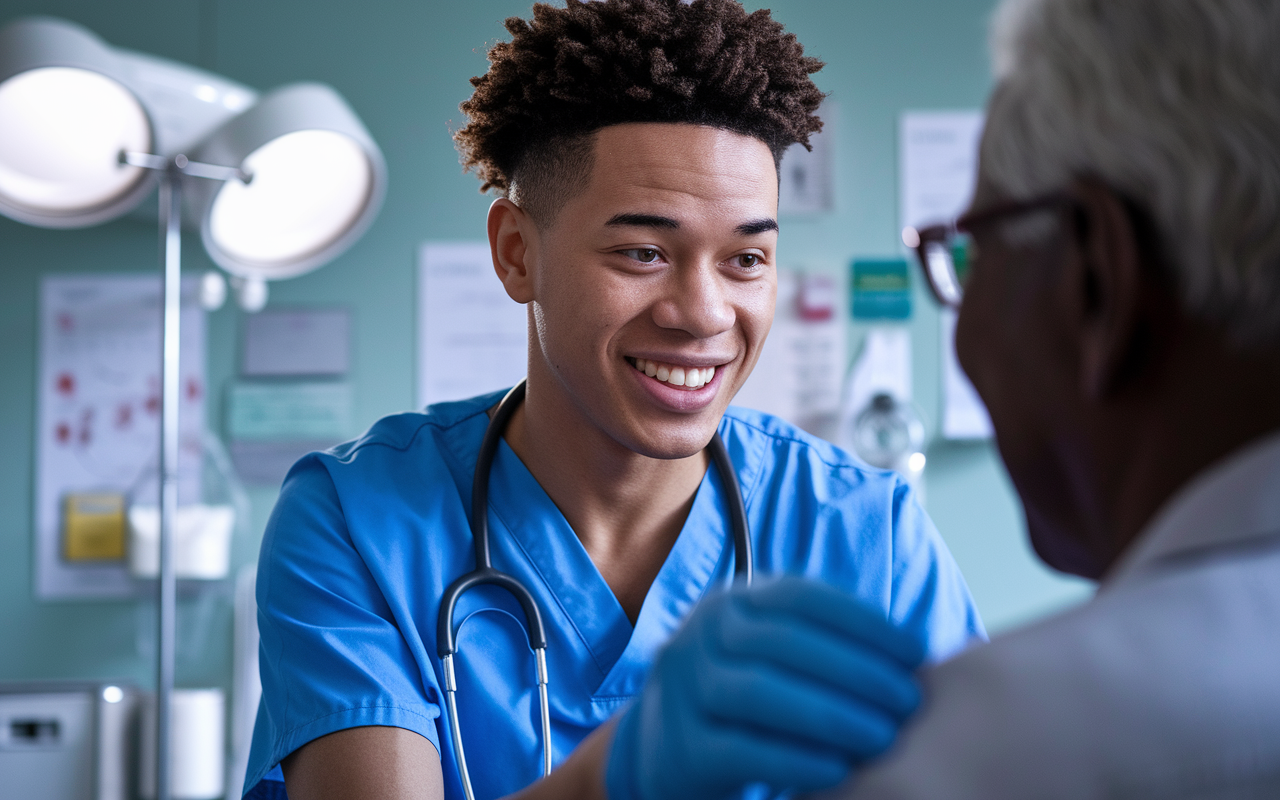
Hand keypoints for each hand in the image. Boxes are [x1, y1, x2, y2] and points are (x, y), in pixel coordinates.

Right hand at [604, 576, 924, 799]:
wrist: (663, 749)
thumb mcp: (771, 653)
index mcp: (734, 602)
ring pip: (758, 692)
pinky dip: (795, 760)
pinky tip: (840, 769)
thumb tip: (915, 652)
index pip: (802, 597)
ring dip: (831, 714)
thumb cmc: (746, 698)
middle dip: (856, 670)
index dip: (863, 621)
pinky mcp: (681, 749)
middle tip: (908, 702)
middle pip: (783, 642)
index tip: (916, 652)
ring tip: (883, 737)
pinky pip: (741, 750)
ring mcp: (684, 690)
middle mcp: (702, 635)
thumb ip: (824, 642)